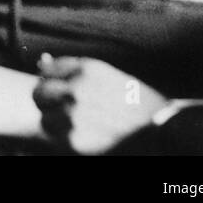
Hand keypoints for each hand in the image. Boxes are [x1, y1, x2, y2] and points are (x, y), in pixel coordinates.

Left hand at [34, 54, 168, 153]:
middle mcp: (76, 89)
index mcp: (86, 69)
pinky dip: (64, 139)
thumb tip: (41, 61)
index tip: (62, 89)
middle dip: (48, 101)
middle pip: (39, 93)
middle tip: (64, 110)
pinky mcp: (73, 140)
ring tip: (80, 126)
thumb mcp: (107, 76)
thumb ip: (74, 71)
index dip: (52, 81)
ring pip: (45, 118)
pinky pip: (55, 138)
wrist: (162, 131)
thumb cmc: (137, 103)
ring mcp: (73, 116)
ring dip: (56, 122)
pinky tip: (83, 137)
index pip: (48, 71)